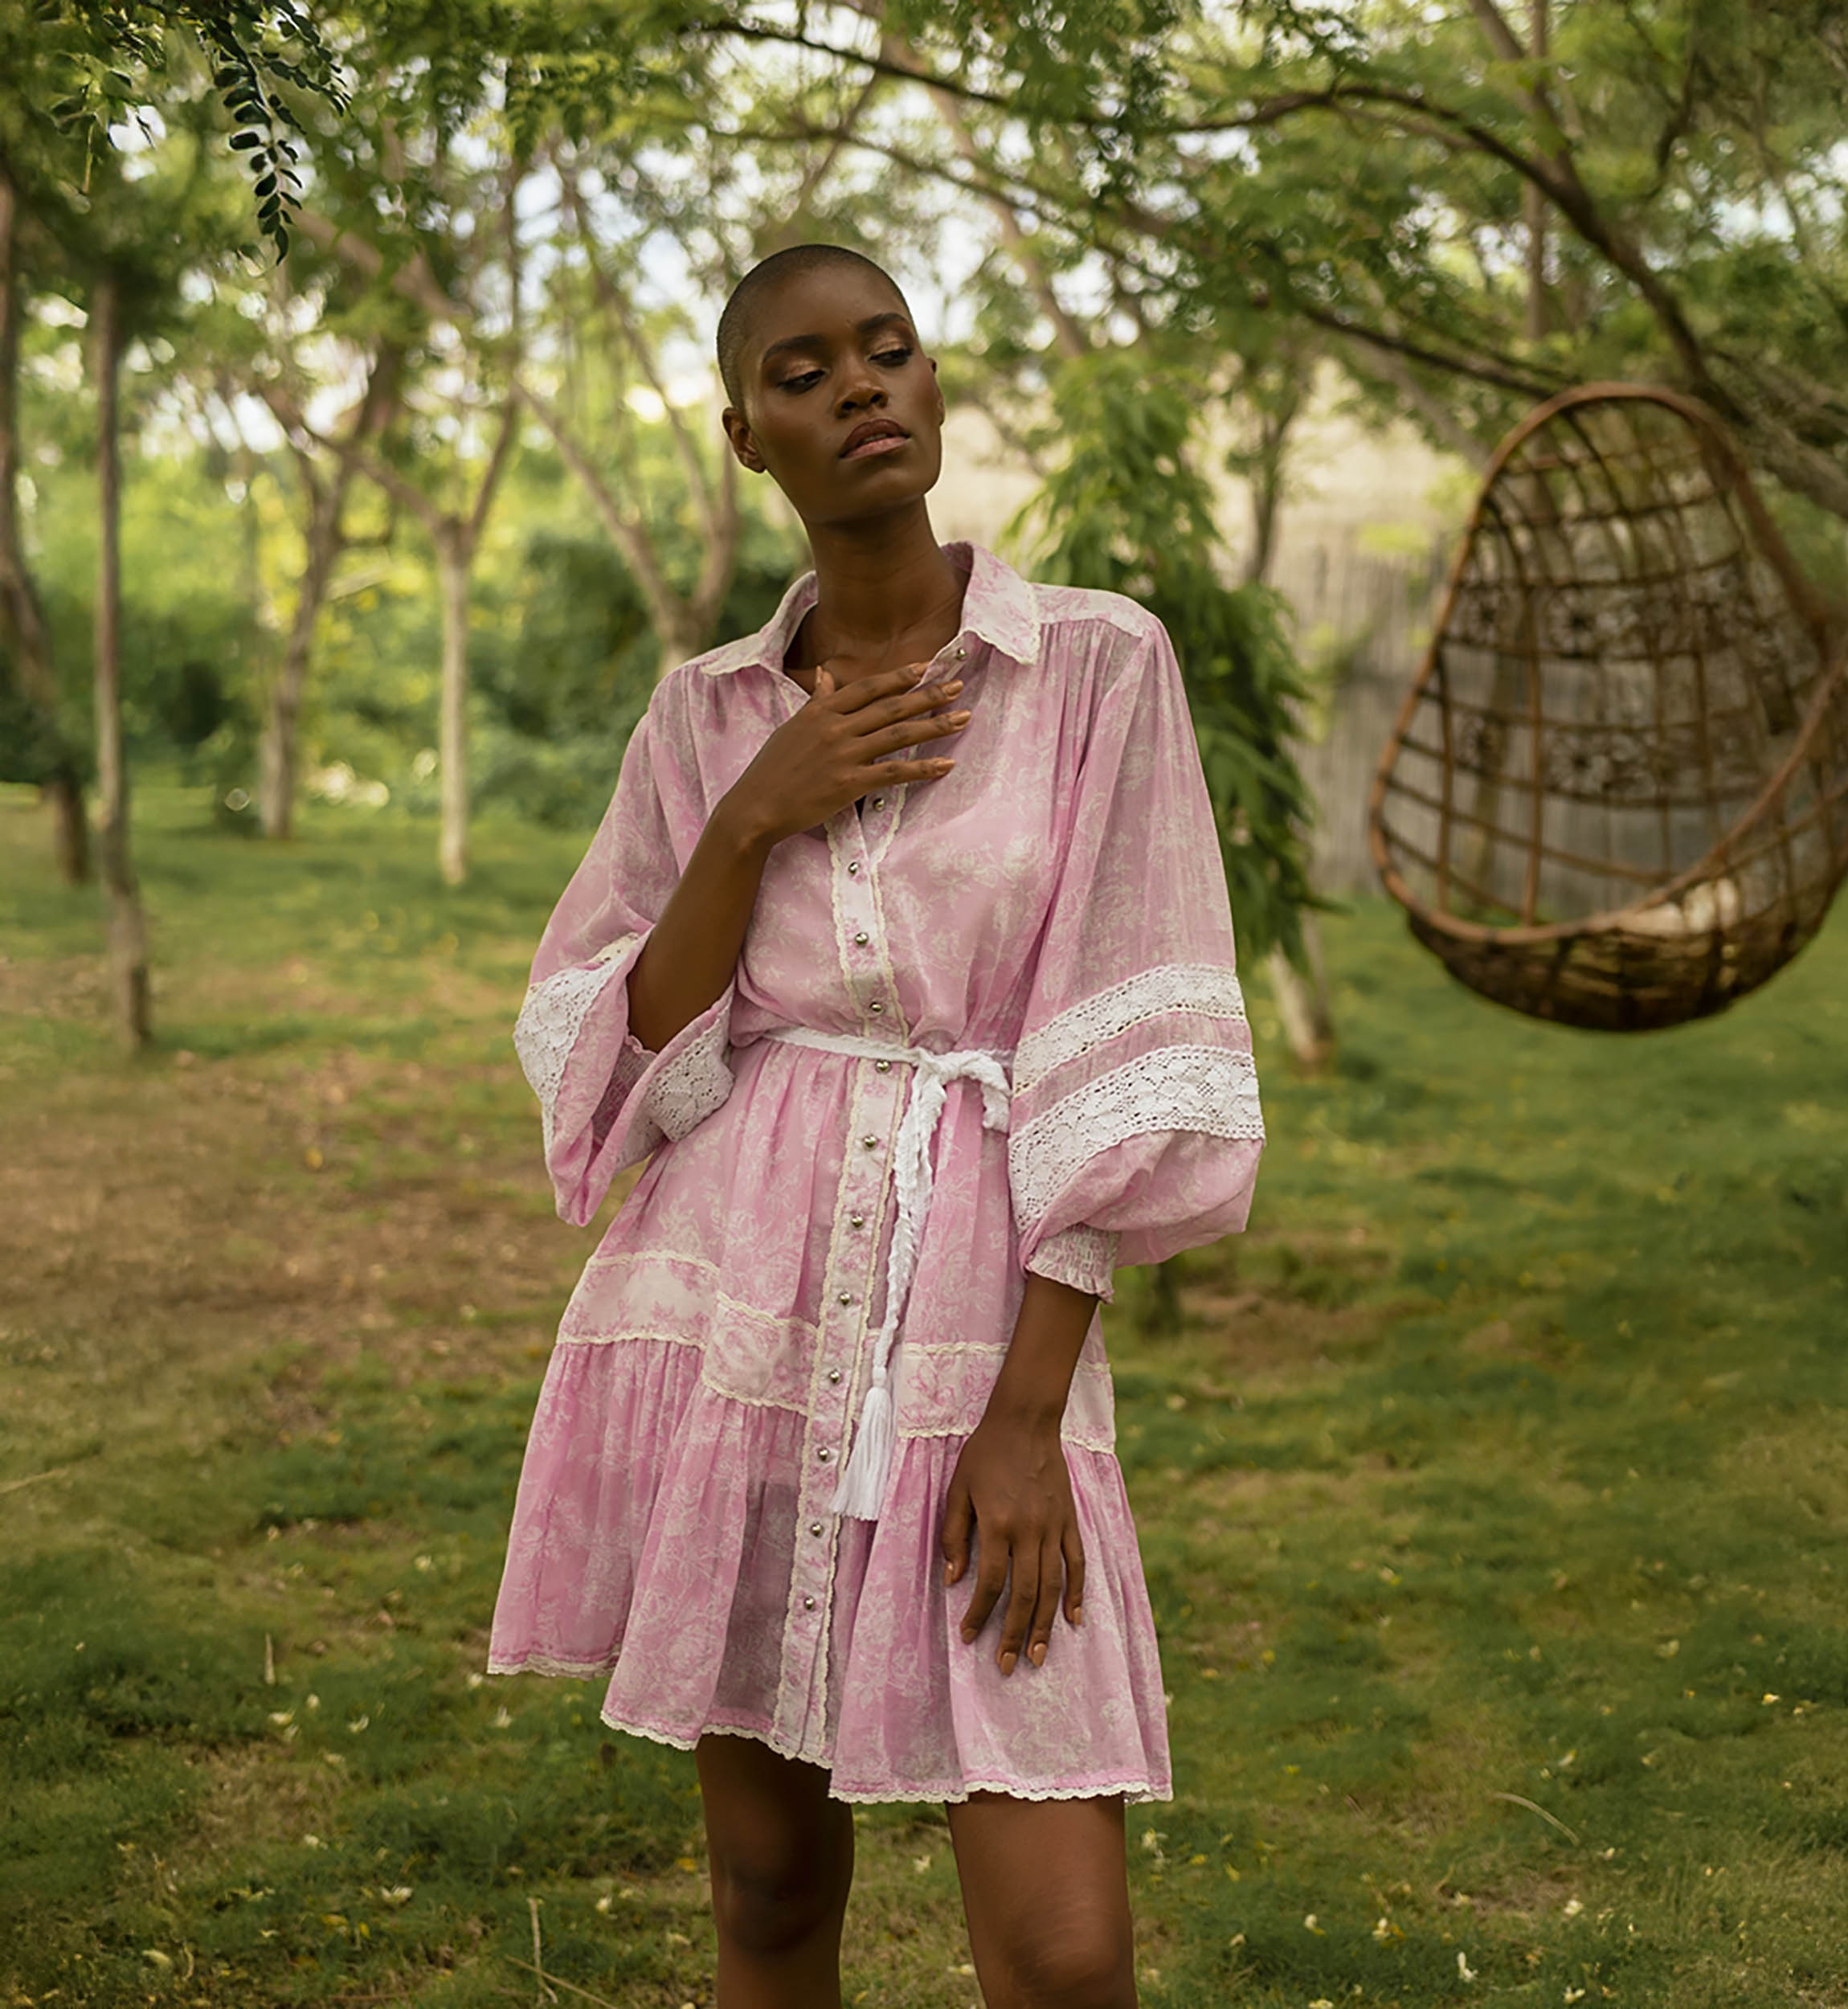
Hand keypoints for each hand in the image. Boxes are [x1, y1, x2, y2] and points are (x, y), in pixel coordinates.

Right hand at [720, 662, 969, 850]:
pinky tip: (945, 764)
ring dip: (934, 725)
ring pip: (898, 734)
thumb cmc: (771, 770)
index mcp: (821, 711)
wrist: (755, 806)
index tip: (925, 667)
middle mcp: (835, 727)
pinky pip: (894, 772)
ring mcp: (843, 754)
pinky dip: (922, 768)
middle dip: (928, 694)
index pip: (867, 687)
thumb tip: (826, 676)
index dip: (898, 677)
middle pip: (891, 706)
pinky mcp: (849, 783)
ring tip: (963, 718)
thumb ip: (816, 701)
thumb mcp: (792, 727)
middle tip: (957, 685)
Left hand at [940, 1410, 1084, 1675]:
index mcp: (997, 1523)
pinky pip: (1077, 1562)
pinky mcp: (1070, 1520)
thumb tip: (954, 1579)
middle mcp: (1029, 1530)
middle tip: (1007, 1666)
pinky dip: (1077, 1593)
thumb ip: (955, 1535)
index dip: (979, 1614)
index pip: (989, 1582)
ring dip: (1046, 1625)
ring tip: (1039, 1657)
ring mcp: (1054, 1526)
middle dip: (1015, 1634)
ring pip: (1053, 1586)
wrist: (1025, 1420)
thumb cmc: (985, 1453)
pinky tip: (1074, 1620)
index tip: (970, 1638)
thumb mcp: (957, 1489)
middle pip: (1025, 1594)